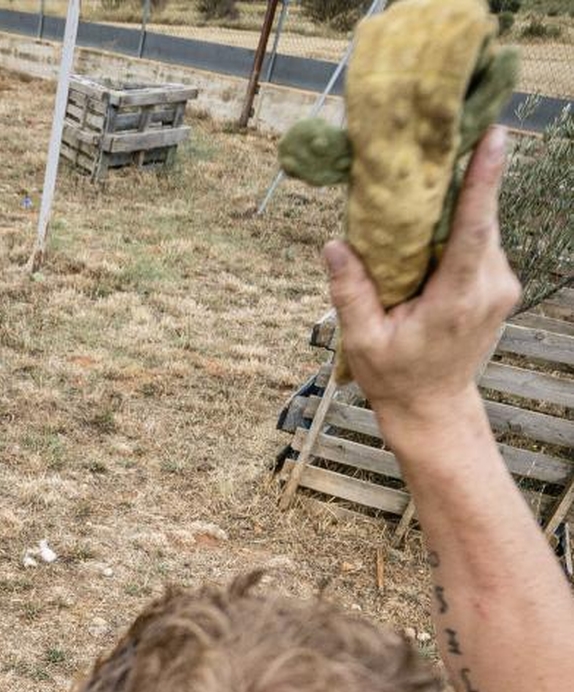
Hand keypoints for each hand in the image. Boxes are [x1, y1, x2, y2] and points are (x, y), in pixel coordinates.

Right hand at [324, 128, 520, 440]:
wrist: (433, 408)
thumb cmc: (397, 378)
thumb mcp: (364, 343)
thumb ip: (351, 294)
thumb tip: (334, 246)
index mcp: (456, 301)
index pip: (475, 232)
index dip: (484, 182)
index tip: (494, 138)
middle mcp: (488, 290)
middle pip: (480, 220)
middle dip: (461, 184)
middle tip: (438, 147)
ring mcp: (502, 288)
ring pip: (483, 228)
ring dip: (458, 210)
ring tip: (428, 192)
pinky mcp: (502, 286)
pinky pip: (484, 242)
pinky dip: (463, 229)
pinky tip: (437, 229)